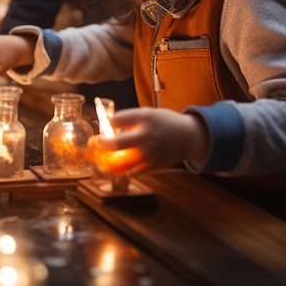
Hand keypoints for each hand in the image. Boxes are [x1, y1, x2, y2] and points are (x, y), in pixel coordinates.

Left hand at [88, 107, 209, 174]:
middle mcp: (146, 135)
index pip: (115, 120)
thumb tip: (107, 129)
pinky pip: (130, 170)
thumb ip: (129, 121)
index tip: (103, 125)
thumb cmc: (164, 123)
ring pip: (120, 163)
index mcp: (144, 117)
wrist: (188, 136)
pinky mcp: (152, 166)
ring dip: (108, 160)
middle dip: (101, 144)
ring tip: (103, 156)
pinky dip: (122, 168)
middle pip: (115, 143)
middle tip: (97, 142)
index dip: (105, 123)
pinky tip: (119, 163)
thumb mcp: (148, 114)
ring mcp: (149, 153)